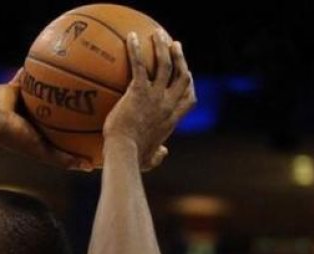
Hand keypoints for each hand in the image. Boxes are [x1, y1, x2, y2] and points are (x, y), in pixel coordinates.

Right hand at [0, 74, 92, 171]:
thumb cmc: (15, 137)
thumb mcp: (43, 151)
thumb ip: (63, 160)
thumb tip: (91, 167)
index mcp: (41, 132)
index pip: (66, 129)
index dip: (82, 125)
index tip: (101, 119)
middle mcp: (34, 116)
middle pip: (59, 108)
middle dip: (74, 100)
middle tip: (96, 92)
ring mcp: (25, 101)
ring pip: (47, 89)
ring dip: (59, 81)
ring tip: (78, 70)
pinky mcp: (16, 85)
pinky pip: (30, 73)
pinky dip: (39, 65)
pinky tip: (56, 55)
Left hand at [103, 30, 196, 170]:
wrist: (124, 153)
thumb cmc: (133, 160)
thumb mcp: (150, 160)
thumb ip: (158, 156)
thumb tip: (163, 154)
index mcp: (173, 119)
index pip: (189, 97)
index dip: (189, 83)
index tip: (186, 72)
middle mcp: (168, 104)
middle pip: (182, 75)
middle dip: (180, 58)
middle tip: (174, 45)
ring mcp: (155, 96)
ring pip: (165, 64)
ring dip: (163, 46)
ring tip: (157, 34)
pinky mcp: (139, 91)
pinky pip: (139, 65)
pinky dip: (136, 49)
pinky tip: (130, 38)